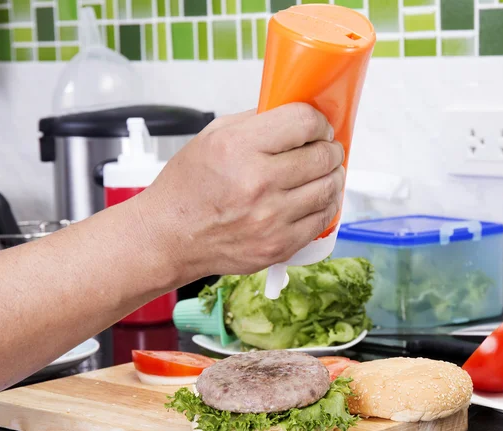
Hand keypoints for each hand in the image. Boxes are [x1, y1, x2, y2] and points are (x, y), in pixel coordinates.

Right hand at [141, 104, 344, 278]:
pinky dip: (325, 206)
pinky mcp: (278, 246)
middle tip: (325, 150)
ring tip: (323, 174)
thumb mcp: (211, 137)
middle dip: (330, 149)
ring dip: (332, 177)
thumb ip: (255, 122)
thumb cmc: (186, 188)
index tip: (318, 127)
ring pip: (328, 189)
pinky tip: (316, 199)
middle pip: (323, 156)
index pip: (304, 122)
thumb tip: (294, 113)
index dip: (318, 122)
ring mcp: (270, 219)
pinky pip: (322, 220)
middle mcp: (257, 183)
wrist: (170, 237)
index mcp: (239, 148)